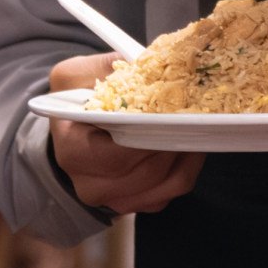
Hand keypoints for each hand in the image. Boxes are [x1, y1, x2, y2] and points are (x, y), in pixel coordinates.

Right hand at [46, 54, 202, 217]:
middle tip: (194, 117)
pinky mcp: (135, 205)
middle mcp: (91, 185)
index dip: (152, 134)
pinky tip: (188, 145)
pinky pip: (171, 193)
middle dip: (175, 141)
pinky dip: (186, 169)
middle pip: (149, 171)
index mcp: (73, 152)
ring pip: (166, 186)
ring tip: (196, 128)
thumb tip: (141, 62)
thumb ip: (105, 68)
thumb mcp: (74, 76)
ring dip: (187, 155)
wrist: (71, 133)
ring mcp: (114, 200)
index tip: (173, 112)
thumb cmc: (74, 104)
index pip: (120, 153)